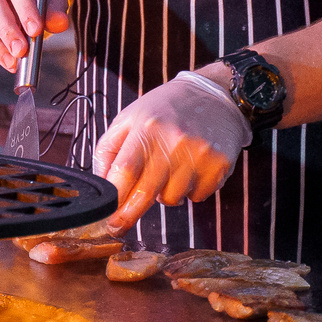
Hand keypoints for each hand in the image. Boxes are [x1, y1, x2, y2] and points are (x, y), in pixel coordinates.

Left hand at [92, 71, 249, 227]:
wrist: (214, 95)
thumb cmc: (165, 109)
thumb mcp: (128, 118)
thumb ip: (108, 150)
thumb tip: (101, 185)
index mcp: (146, 128)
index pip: (125, 171)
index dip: (114, 199)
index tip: (107, 219)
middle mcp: (173, 142)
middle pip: (146, 193)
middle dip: (129, 214)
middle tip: (119, 225)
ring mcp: (198, 155)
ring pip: (171, 199)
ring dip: (165, 193)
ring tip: (170, 168)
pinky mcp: (219, 165)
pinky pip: (196, 197)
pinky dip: (190, 190)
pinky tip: (191, 168)